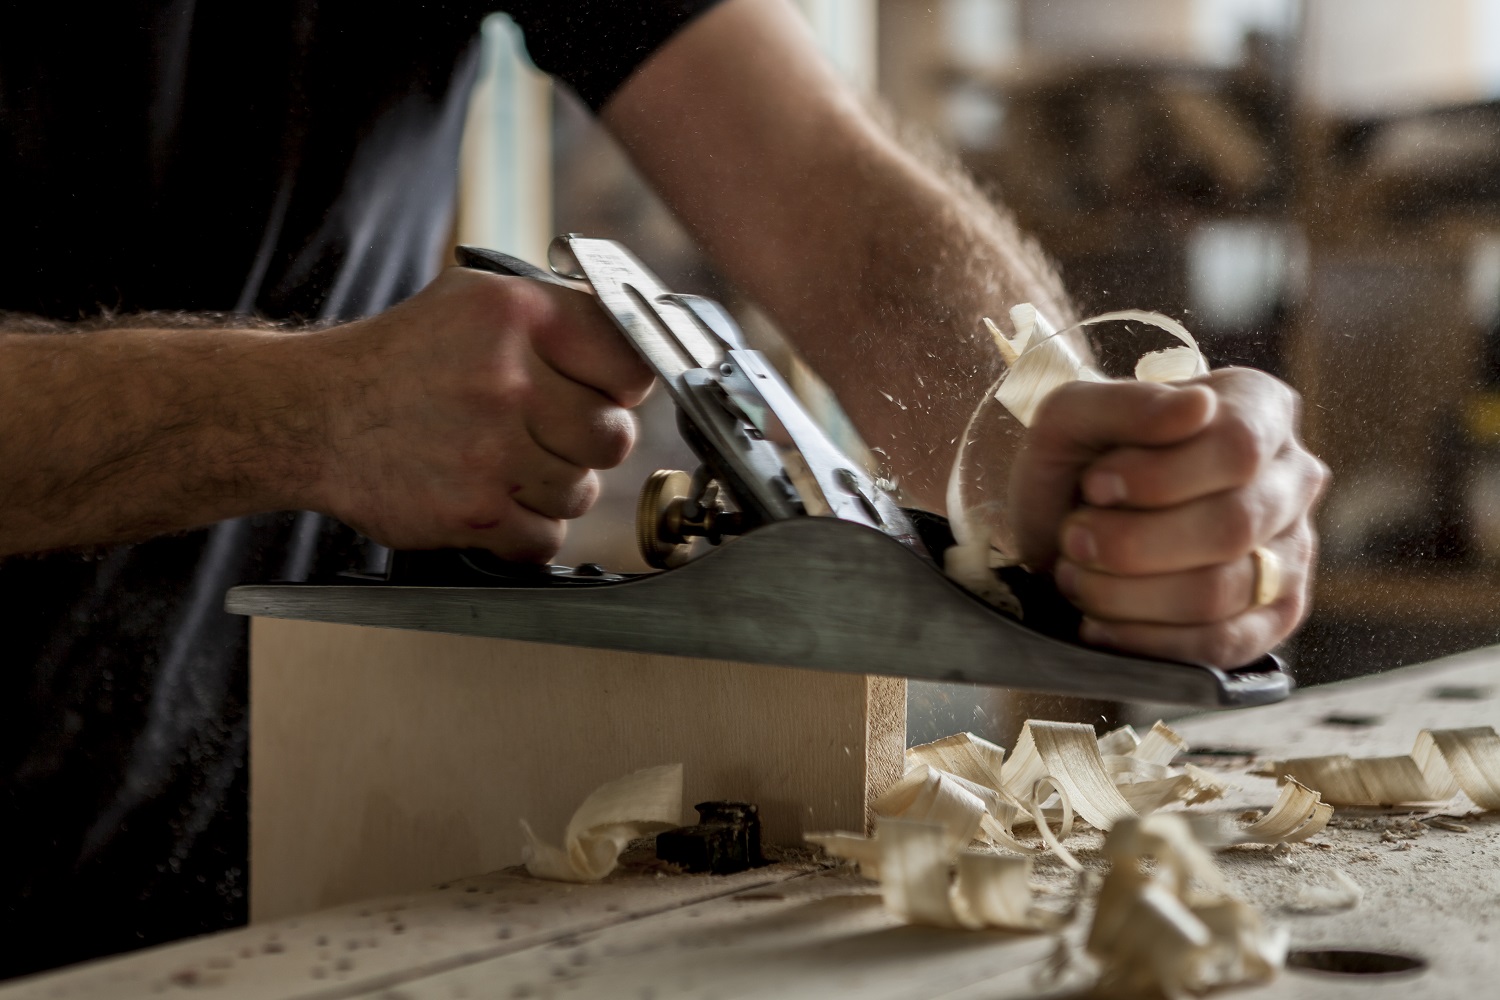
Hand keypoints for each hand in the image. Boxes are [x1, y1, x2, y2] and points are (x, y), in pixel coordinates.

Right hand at [310, 267, 654, 560]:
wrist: (314, 417)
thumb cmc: (401, 359)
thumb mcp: (475, 301)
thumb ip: (557, 317)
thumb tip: (638, 352)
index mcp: (517, 315)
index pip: (631, 366)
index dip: (620, 389)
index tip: (602, 395)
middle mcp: (508, 380)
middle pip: (614, 438)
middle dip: (586, 443)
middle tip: (548, 436)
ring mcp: (490, 451)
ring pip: (581, 493)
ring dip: (551, 488)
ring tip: (504, 464)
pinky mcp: (473, 513)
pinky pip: (545, 538)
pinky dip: (524, 530)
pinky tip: (491, 499)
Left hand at [1008, 368, 1327, 667]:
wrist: (1055, 529)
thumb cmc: (1073, 464)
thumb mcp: (1072, 417)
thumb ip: (1127, 403)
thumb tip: (1199, 405)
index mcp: (1258, 409)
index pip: (1238, 447)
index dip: (1158, 476)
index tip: (1094, 485)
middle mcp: (1290, 478)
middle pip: (1233, 526)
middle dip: (1131, 543)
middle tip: (1074, 539)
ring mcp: (1291, 552)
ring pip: (1222, 591)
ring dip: (1128, 593)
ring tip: (1078, 577)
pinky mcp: (1273, 618)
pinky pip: (1223, 645)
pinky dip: (1146, 640)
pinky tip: (1099, 624)